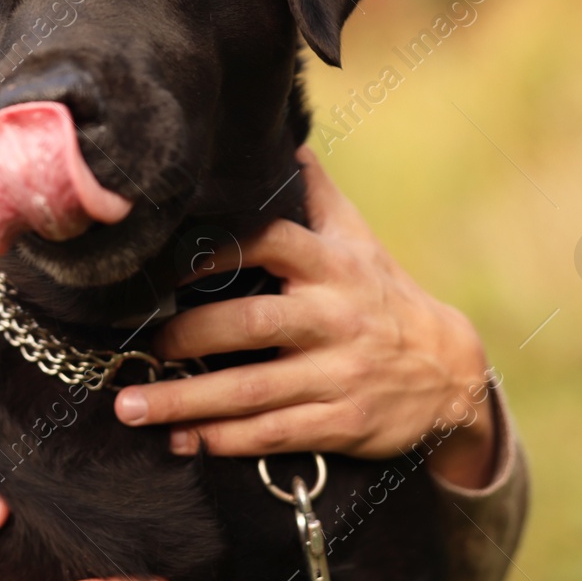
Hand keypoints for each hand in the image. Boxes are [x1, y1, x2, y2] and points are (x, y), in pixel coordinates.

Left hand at [112, 146, 499, 489]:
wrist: (451, 371)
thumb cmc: (383, 294)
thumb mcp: (358, 239)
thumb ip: (316, 194)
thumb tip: (283, 138)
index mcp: (331, 265)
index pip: (270, 243)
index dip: (217, 251)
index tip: (166, 263)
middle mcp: (334, 317)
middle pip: (251, 324)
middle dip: (188, 337)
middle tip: (139, 346)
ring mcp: (339, 374)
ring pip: (253, 390)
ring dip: (187, 401)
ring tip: (130, 406)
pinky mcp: (343, 423)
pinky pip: (274, 433)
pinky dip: (224, 440)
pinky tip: (182, 442)